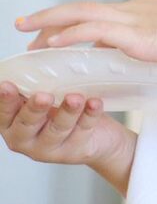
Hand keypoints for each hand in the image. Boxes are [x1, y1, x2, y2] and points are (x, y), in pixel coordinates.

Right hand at [0, 83, 134, 170]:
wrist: (99, 137)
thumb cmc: (63, 111)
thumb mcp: (47, 97)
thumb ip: (36, 83)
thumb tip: (34, 51)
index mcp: (12, 123)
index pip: (4, 112)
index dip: (5, 100)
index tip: (6, 85)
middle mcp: (25, 139)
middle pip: (27, 124)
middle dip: (35, 108)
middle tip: (43, 96)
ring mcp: (50, 149)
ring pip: (57, 129)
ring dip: (67, 111)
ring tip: (75, 98)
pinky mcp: (75, 152)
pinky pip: (83, 131)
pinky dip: (90, 115)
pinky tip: (95, 103)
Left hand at [16, 0, 156, 67]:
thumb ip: (154, 44)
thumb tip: (137, 54)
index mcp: (146, 10)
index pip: (101, 14)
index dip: (72, 22)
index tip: (54, 32)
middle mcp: (136, 9)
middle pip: (82, 8)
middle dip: (49, 16)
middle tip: (23, 24)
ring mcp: (136, 19)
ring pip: (81, 15)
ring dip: (49, 24)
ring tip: (27, 35)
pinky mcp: (139, 35)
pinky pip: (94, 31)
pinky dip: (69, 35)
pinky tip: (51, 45)